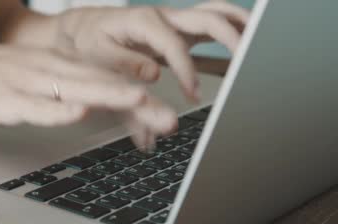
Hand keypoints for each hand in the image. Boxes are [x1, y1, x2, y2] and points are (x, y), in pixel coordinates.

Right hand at [0, 44, 176, 147]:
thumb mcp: (36, 79)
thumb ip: (66, 91)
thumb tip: (96, 104)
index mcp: (59, 68)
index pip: (107, 82)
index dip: (139, 99)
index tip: (167, 115)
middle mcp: (50, 71)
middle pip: (101, 86)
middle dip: (139, 103)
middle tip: (171, 119)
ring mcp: (28, 83)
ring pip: (75, 89)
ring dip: (109, 95)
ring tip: (140, 102)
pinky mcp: (6, 99)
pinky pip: (34, 105)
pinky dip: (57, 109)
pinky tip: (78, 111)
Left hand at [54, 1, 249, 99]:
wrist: (78, 27)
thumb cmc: (85, 44)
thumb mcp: (98, 62)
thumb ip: (124, 79)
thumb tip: (149, 95)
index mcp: (142, 22)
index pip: (174, 44)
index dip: (186, 70)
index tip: (192, 93)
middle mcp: (162, 16)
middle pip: (208, 18)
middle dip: (232, 40)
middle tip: (245, 65)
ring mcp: (172, 20)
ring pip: (215, 13)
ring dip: (240, 28)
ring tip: (260, 50)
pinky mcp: (177, 28)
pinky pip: (210, 21)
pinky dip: (231, 30)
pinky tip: (245, 47)